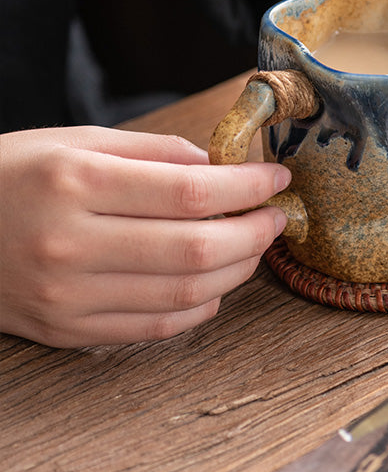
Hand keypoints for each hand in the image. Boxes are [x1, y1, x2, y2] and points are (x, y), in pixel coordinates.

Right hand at [0, 127, 289, 347]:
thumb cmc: (13, 174)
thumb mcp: (77, 141)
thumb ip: (153, 152)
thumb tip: (222, 168)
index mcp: (77, 182)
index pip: (190, 191)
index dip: (247, 187)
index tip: (276, 179)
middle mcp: (72, 243)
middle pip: (195, 248)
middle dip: (254, 233)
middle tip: (277, 216)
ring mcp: (67, 295)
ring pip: (184, 293)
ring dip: (236, 270)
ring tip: (253, 245)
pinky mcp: (67, 330)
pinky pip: (155, 327)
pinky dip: (198, 307)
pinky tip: (215, 283)